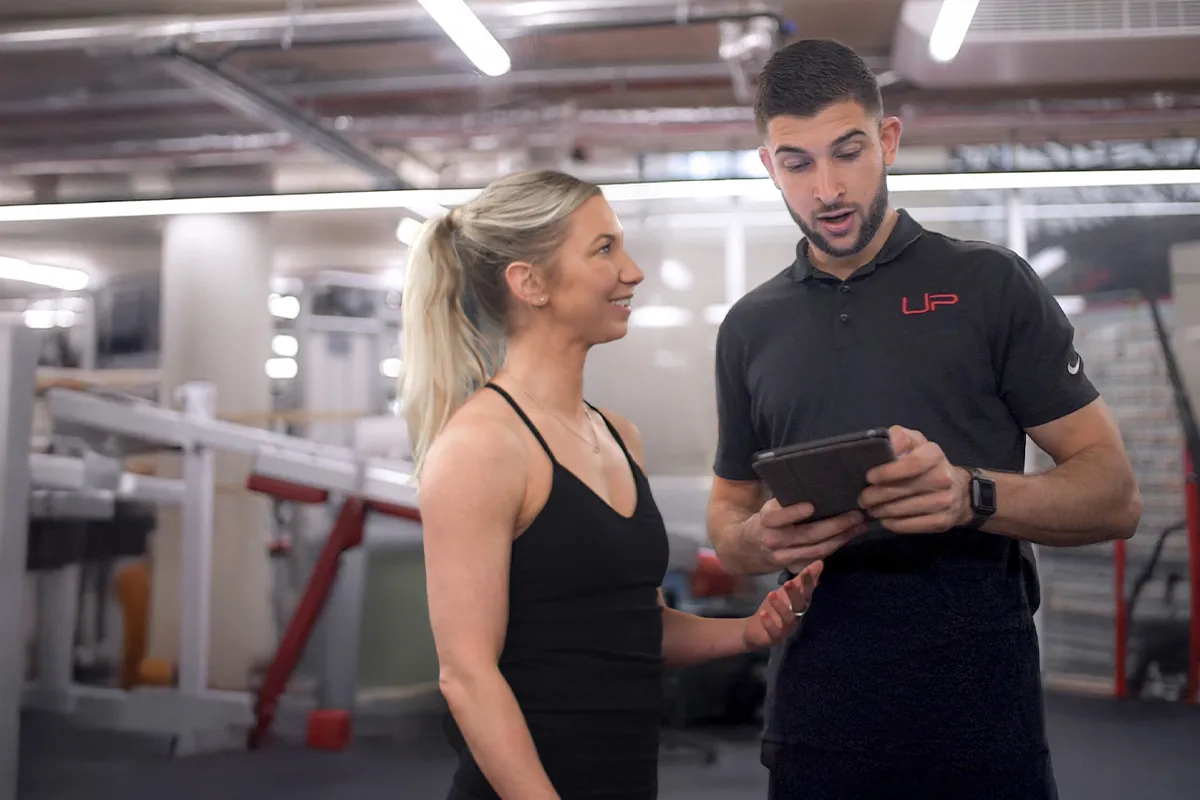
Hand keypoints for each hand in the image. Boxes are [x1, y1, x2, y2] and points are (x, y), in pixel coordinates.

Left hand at [742, 562, 822, 650]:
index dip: (808, 583)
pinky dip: (769, 623)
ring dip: (780, 606)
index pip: (807, 593)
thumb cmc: (775, 608)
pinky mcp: (774, 637)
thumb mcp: (787, 592)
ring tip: (772, 594)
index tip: (807, 570)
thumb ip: (802, 580)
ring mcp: (786, 628)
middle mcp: (796, 617)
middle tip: (789, 582)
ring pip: (787, 618)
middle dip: (795, 594)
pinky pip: (774, 631)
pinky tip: (763, 613)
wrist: (756, 629)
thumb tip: (819, 563)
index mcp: (800, 605)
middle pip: (799, 606)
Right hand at [752, 498, 866, 572]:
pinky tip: (849, 537)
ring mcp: (784, 557)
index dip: (794, 512)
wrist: (748, 548)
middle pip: (808, 535)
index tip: (812, 506)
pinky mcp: (794, 568)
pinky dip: (836, 547)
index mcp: (765, 521)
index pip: (777, 517)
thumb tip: (818, 485)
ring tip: (859, 526)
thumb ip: (787, 500)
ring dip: (842, 538)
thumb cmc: (766, 520)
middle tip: (856, 515)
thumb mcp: (769, 507)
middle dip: (835, 525)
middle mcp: (774, 541)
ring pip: (818, 550)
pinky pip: (819, 558)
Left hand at [859, 426, 971, 532]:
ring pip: (902, 510)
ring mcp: (945, 501)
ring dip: (881, 510)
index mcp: (934, 454)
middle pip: (901, 489)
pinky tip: (885, 519)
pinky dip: (892, 523)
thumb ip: (899, 438)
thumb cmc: (925, 463)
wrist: (958, 489)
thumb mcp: (914, 443)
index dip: (887, 471)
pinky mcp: (942, 522)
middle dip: (875, 495)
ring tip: (871, 508)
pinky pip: (909, 526)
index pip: (912, 463)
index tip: (869, 477)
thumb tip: (887, 444)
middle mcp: (944, 478)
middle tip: (862, 498)